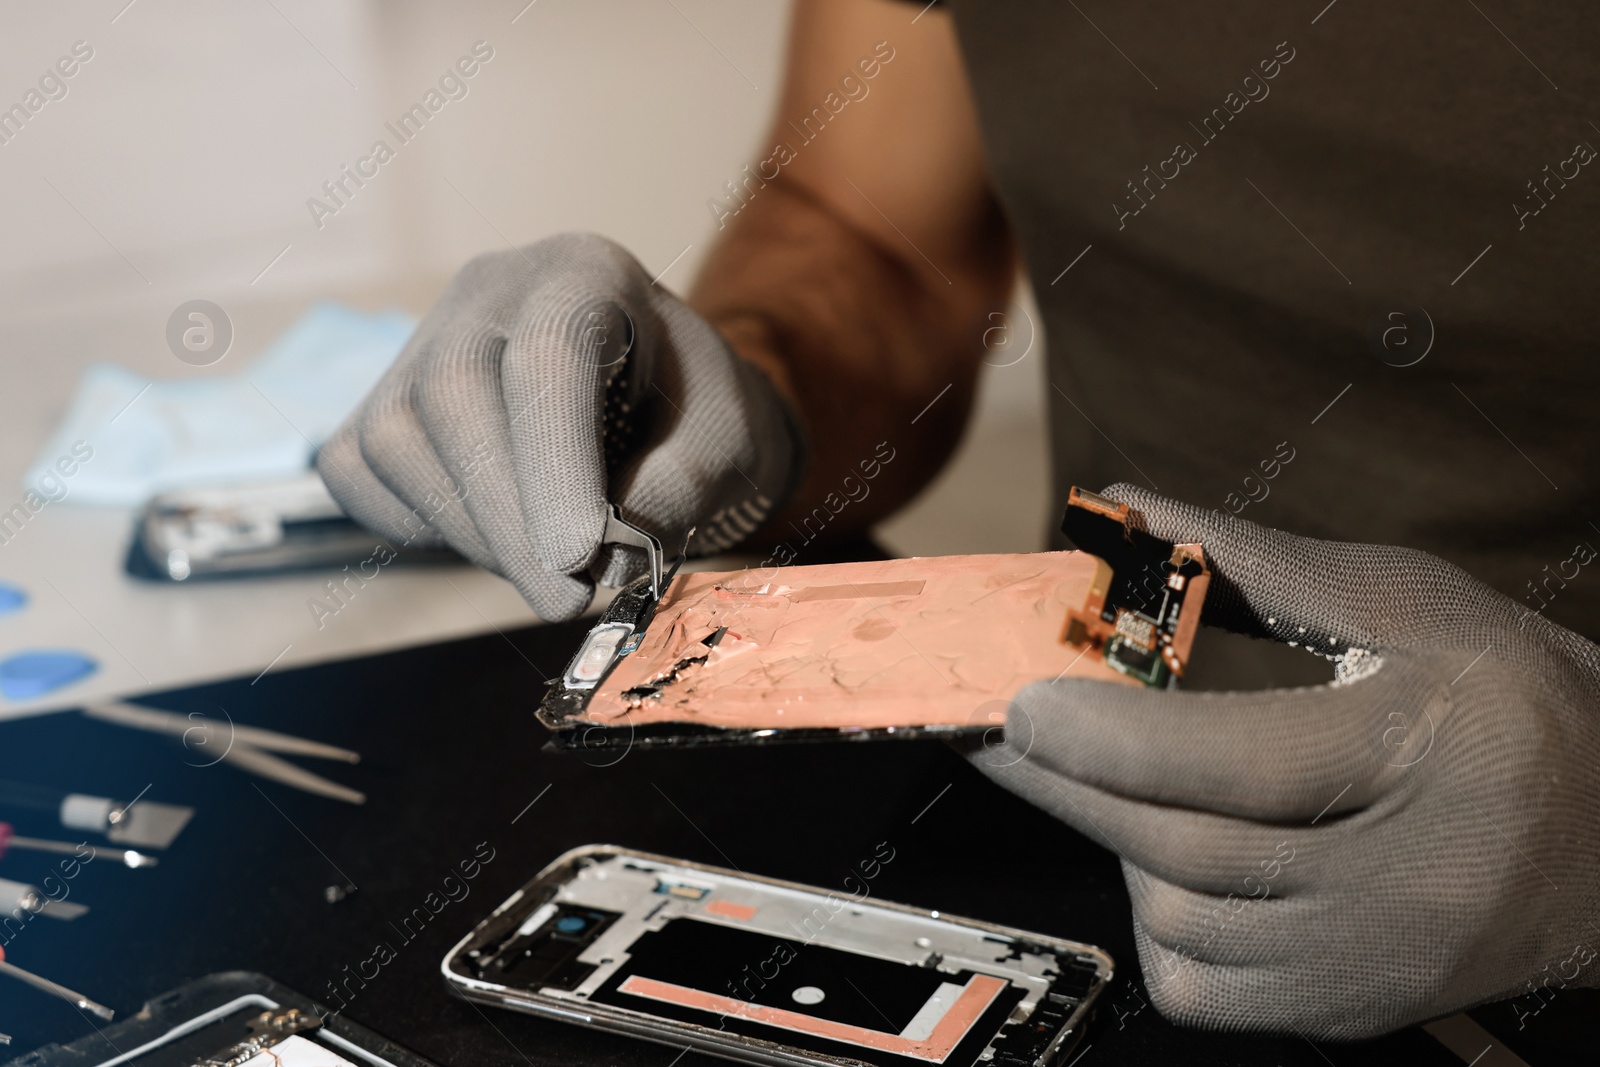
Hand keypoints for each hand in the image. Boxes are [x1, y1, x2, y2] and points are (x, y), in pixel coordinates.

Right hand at [318, 233, 805, 619]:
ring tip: (550, 571)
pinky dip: (424, 527)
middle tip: (568, 598)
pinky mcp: (380, 399)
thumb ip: (682, 486)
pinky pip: (363, 472)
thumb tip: (608, 554)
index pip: (547, 353)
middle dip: (508, 517)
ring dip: (475, 533)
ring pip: (398, 439)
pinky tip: (496, 540)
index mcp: (585, 273)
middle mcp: (490, 289)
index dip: (554, 461)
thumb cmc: (697, 413)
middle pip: (456, 392)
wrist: (663, 405)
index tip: (580, 558)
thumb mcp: (730, 440)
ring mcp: (423, 339)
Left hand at [973, 484, 1599, 1038]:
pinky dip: (1157, 922)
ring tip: (1118, 783)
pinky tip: (1176, 861)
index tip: (1024, 703)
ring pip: (1185, 922)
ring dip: (1117, 844)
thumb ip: (1257, 562)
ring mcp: (1382, 959)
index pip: (1243, 762)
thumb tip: (1125, 515)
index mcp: (1433, 748)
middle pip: (1190, 850)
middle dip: (1069, 787)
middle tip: (1003, 735)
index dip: (1114, 737)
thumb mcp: (1410, 605)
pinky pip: (1204, 988)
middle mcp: (1413, 876)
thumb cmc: (1516, 704)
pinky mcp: (1355, 1008)